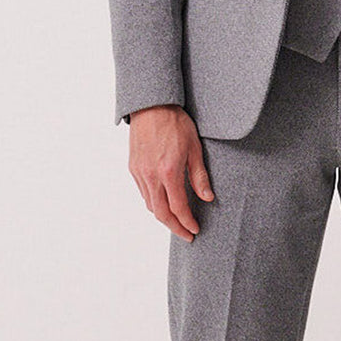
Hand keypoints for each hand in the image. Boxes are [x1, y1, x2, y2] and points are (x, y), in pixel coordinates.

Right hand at [128, 104, 213, 241]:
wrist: (151, 106)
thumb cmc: (176, 123)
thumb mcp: (195, 148)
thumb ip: (199, 176)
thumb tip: (207, 198)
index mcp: (169, 172)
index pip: (178, 208)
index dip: (187, 222)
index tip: (195, 230)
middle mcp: (151, 175)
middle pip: (161, 213)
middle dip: (175, 227)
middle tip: (186, 235)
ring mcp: (140, 172)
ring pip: (150, 205)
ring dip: (163, 217)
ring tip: (177, 222)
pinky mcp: (133, 167)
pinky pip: (143, 193)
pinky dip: (153, 203)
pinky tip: (163, 203)